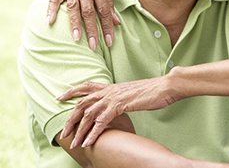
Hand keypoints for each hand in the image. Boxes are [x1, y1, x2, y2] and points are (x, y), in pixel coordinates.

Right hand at [47, 0, 119, 49]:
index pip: (104, 10)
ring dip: (75, 24)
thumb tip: (115, 23)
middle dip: (92, 30)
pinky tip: (50, 22)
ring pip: (73, 7)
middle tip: (94, 46)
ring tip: (77, 38)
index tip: (109, 41)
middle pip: (89, 11)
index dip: (107, 26)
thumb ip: (110, 3)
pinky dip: (51, 10)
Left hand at [57, 77, 178, 147]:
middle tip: (63, 132)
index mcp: (113, 86)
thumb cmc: (155, 91)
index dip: (72, 91)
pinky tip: (89, 142)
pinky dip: (93, 133)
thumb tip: (120, 105)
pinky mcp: (120, 105)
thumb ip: (123, 99)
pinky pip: (101, 121)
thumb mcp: (134, 94)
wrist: (166, 86)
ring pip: (89, 113)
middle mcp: (110, 90)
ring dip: (80, 130)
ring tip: (75, 144)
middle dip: (71, 118)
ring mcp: (114, 97)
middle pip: (82, 102)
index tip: (60, 97)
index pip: (87, 86)